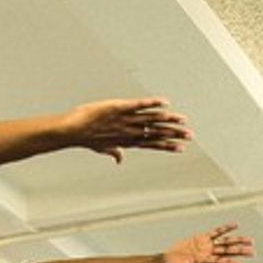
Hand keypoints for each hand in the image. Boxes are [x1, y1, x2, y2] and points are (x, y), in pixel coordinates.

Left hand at [66, 97, 191, 160]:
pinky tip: (164, 102)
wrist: (73, 130)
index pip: (152, 144)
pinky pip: (138, 105)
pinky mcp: (119, 108)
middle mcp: (129, 131)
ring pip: (151, 120)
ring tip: (182, 120)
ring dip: (168, 119)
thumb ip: (114, 152)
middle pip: (156, 133)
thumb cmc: (86, 138)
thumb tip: (119, 160)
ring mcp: (125, 119)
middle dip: (174, 134)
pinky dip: (152, 103)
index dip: (167, 146)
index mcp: (127, 140)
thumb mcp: (102, 148)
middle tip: (190, 136)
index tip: (181, 148)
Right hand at [161, 222, 253, 262]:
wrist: (171, 259)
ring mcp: (207, 245)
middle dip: (240, 251)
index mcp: (204, 261)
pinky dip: (225, 228)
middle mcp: (209, 253)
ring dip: (238, 241)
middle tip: (252, 252)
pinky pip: (216, 232)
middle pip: (227, 252)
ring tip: (250, 241)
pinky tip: (236, 225)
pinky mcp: (203, 238)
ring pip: (225, 242)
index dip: (229, 262)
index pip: (219, 262)